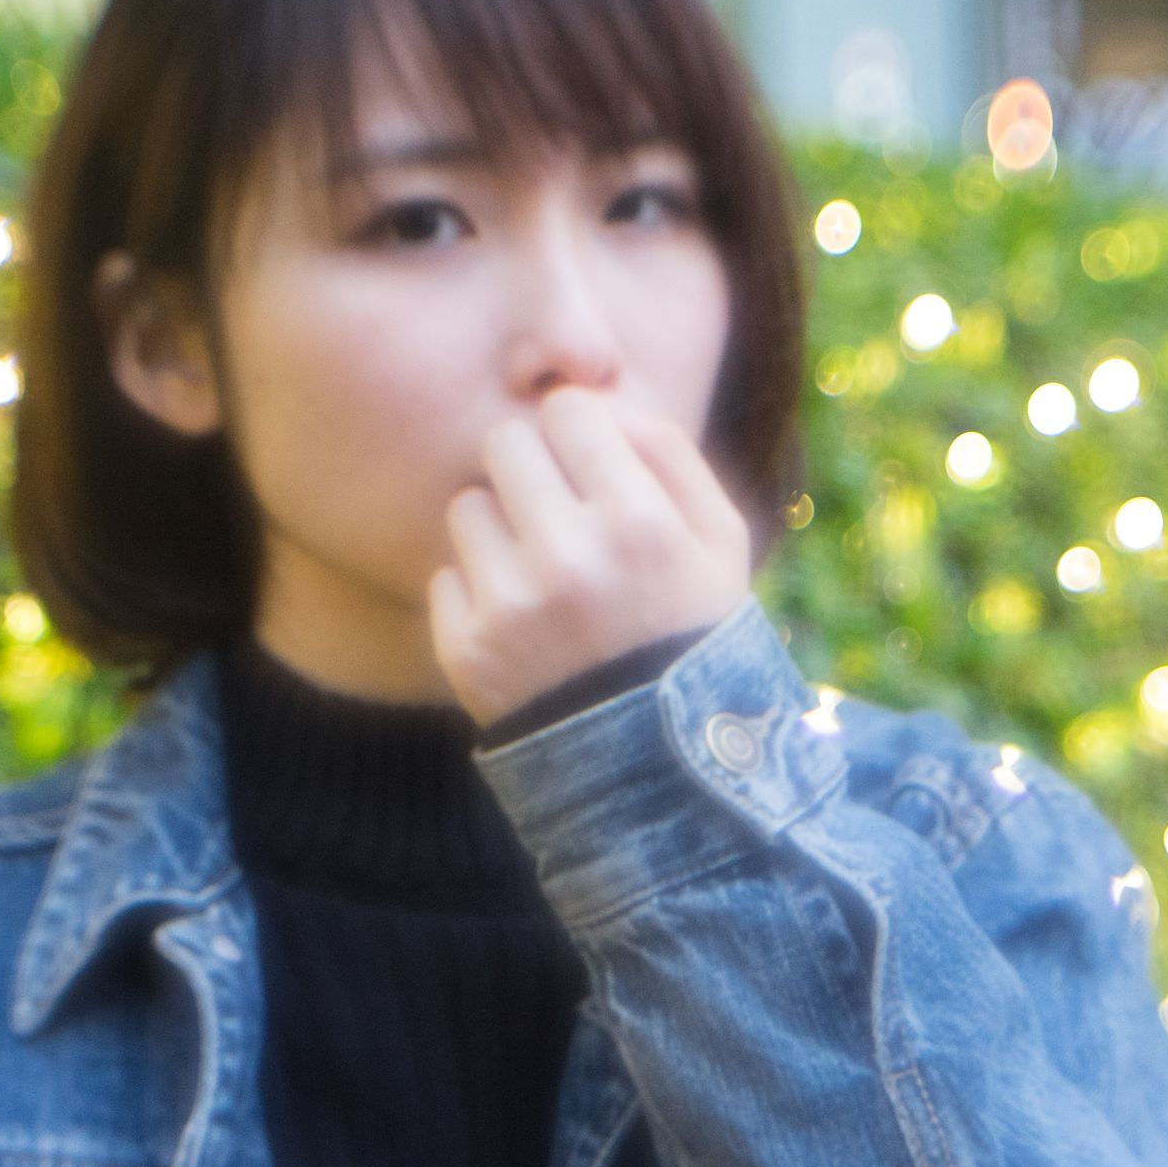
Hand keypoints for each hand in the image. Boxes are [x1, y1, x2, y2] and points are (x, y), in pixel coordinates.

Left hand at [429, 388, 757, 728]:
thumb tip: (604, 401)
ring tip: (542, 575)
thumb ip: (671, 454)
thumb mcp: (721, 543)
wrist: (658, 765)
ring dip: (499, 530)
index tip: (588, 463)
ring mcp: (511, 607)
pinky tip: (523, 627)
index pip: (567, 411)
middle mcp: (569, 558)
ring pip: (466, 507)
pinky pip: (446, 577)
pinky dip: (477, 595)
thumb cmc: (692, 632)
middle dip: (530, 469)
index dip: (578, 431)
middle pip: (504, 444)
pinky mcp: (467, 650)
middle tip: (557, 512)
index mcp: (638, 522)